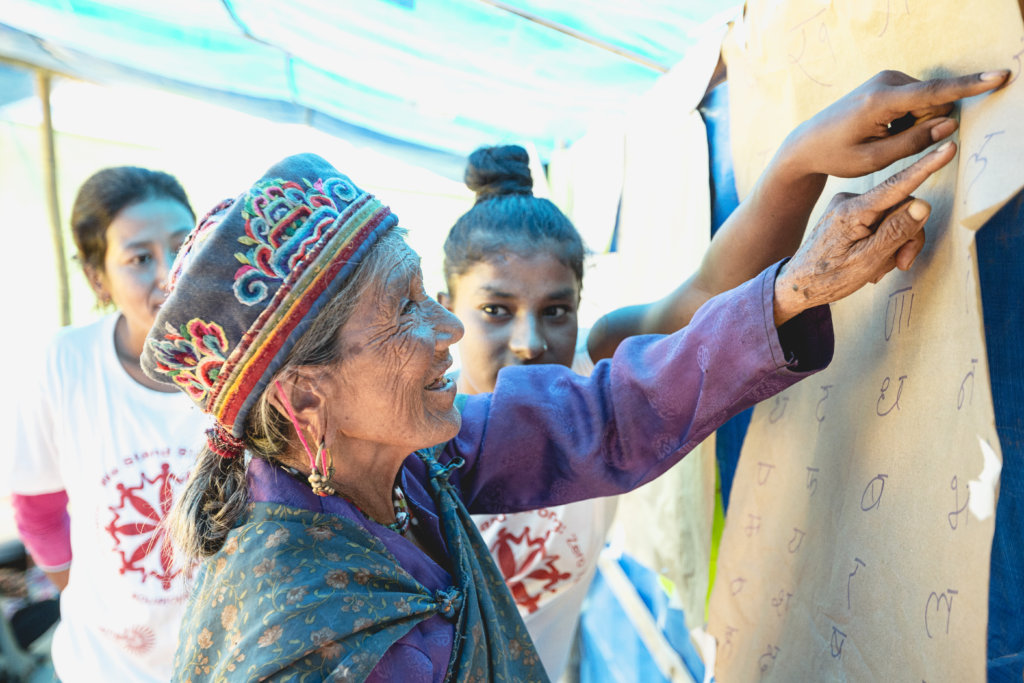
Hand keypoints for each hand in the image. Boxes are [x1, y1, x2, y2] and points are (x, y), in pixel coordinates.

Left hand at [773, 140, 955, 324]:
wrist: (796, 285)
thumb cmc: (827, 278)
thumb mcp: (866, 262)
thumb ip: (895, 232)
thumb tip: (922, 203)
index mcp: (853, 211)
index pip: (897, 185)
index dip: (926, 167)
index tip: (948, 147)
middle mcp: (850, 201)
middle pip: (900, 207)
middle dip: (907, 237)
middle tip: (901, 264)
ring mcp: (848, 206)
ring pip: (892, 217)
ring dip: (894, 244)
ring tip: (878, 269)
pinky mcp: (847, 214)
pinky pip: (878, 221)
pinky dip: (881, 242)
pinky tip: (870, 262)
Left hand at [781, 69, 1008, 178]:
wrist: (808, 141)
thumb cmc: (837, 155)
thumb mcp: (874, 159)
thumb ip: (914, 142)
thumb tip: (951, 123)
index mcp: (880, 102)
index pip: (933, 93)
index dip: (969, 86)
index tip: (998, 76)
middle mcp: (886, 82)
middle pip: (933, 104)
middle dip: (924, 127)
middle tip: (887, 143)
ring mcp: (887, 78)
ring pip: (926, 104)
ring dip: (913, 125)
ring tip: (878, 137)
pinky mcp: (889, 81)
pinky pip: (916, 102)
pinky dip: (906, 119)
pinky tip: (878, 129)